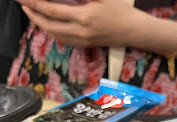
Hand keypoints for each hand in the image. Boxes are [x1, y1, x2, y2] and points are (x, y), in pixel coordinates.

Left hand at [17, 0, 137, 47]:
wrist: (133, 31)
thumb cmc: (120, 10)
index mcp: (84, 17)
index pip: (52, 10)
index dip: (35, 4)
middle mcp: (82, 31)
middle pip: (49, 26)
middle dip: (33, 15)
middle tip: (24, 5)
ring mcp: (84, 40)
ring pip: (55, 35)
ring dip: (41, 25)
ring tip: (33, 14)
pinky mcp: (86, 44)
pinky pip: (64, 40)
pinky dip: (53, 32)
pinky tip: (48, 25)